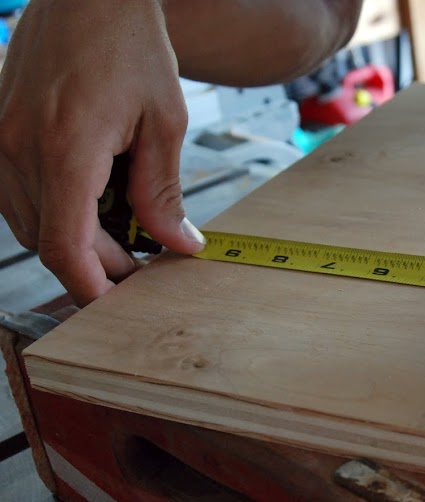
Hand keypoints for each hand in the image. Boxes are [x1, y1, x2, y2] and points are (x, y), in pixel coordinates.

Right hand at [0, 0, 204, 306]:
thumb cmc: (129, 45)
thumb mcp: (164, 122)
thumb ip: (163, 191)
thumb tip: (177, 243)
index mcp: (65, 149)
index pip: (66, 248)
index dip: (92, 286)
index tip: (120, 303)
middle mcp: (18, 148)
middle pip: (49, 242)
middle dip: (98, 263)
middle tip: (143, 259)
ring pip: (28, 223)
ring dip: (75, 239)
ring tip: (124, 229)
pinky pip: (15, 194)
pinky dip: (54, 211)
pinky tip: (92, 200)